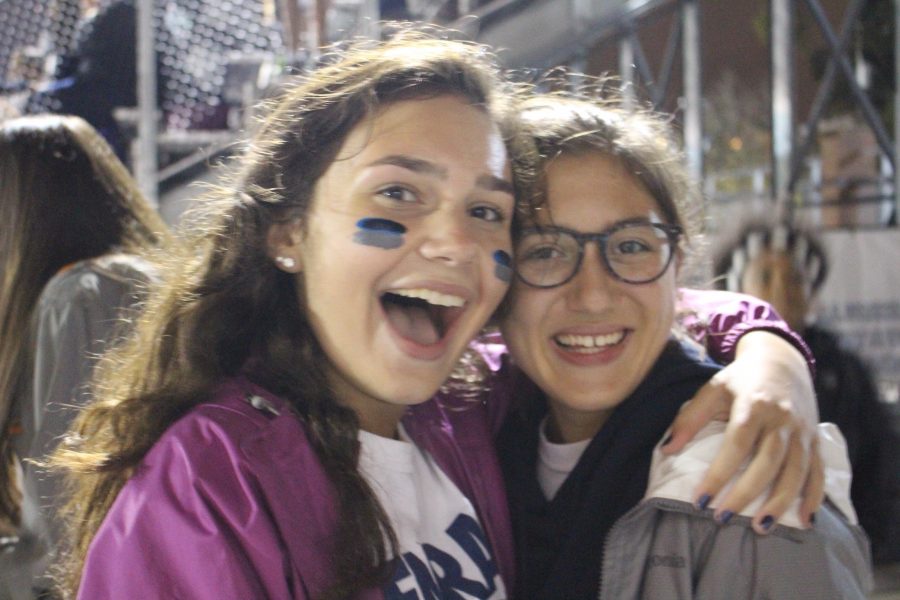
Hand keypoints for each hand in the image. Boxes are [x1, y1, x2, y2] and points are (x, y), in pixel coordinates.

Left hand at [662, 331, 823, 532]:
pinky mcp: (816, 440)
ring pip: (796, 471)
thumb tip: (667, 448)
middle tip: (724, 517)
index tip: (701, 499)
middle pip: (768, 462)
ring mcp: (802, 431)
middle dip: (747, 493)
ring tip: (761, 527)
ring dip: (781, 503)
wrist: (782, 360)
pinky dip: (814, 497)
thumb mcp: (712, 389)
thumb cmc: (741, 378)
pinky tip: (805, 520)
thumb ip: (690, 418)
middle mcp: (782, 419)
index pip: (736, 444)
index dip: (719, 473)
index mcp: (754, 404)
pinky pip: (818, 472)